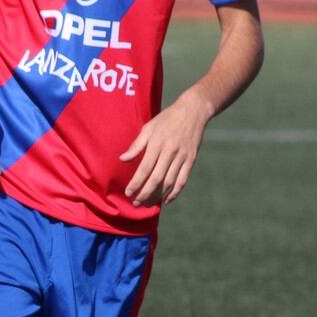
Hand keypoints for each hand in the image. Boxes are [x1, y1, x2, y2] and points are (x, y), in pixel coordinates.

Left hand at [120, 90, 212, 207]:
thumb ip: (136, 145)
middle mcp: (170, 152)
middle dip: (145, 193)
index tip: (128, 193)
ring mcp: (182, 157)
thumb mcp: (149, 127)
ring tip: (148, 204)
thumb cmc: (167, 119)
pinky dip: (174, 193)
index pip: (145, 168)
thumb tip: (123, 159)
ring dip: (158, 196)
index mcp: (157, 143)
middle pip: (157, 179)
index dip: (136, 183)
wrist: (193, 111)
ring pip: (169, 182)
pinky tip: (166, 200)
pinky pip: (182, 180)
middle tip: (136, 203)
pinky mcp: (191, 160)